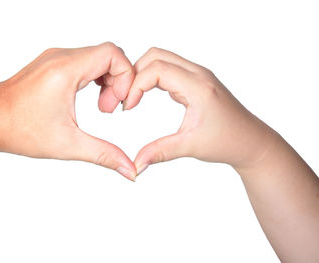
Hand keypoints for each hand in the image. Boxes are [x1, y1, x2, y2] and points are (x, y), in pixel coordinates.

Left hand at [0, 42, 135, 180]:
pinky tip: (92, 98)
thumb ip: (104, 155)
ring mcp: (57, 58)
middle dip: (119, 82)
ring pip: (99, 57)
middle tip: (109, 108)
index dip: (126, 76)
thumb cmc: (19, 129)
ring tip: (101, 107)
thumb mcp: (67, 145)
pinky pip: (87, 62)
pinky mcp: (55, 63)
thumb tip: (129, 169)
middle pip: (109, 55)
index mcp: (65, 71)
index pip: (112, 54)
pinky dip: (97, 78)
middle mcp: (62, 57)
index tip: (121, 101)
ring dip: (108, 81)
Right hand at [124, 47, 273, 173]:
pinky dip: (153, 78)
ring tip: (134, 97)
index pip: (157, 69)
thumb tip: (136, 164)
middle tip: (127, 97)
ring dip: (143, 74)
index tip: (128, 107)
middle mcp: (199, 75)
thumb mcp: (190, 147)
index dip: (136, 85)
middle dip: (135, 73)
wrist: (250, 141)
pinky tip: (147, 95)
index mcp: (199, 87)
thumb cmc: (228, 141)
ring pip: (162, 59)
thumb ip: (159, 153)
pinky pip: (169, 69)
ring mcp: (198, 76)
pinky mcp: (196, 81)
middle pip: (156, 55)